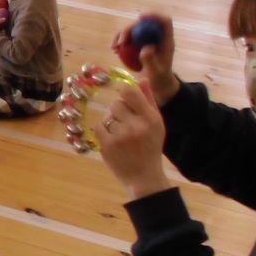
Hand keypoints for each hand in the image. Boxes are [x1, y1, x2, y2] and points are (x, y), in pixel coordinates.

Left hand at [99, 83, 172, 200]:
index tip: (124, 98)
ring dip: (111, 123)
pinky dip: (103, 132)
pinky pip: (98, 127)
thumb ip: (149, 100)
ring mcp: (121, 136)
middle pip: (116, 104)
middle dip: (118, 111)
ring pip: (107, 116)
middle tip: (125, 123)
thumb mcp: (157, 124)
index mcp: (151, 118)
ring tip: (121, 135)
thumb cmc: (150, 147)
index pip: (130, 92)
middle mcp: (137, 125)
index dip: (124, 92)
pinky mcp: (107, 145)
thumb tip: (141, 79)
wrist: (143, 176)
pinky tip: (112, 140)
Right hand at [112, 13, 179, 104]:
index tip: (140, 18)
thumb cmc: (160, 78)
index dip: (154, 16)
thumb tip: (146, 47)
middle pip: (143, 24)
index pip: (164, 22)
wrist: (159, 84)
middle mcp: (157, 37)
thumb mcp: (156, 72)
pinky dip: (120, 42)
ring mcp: (147, 40)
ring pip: (134, 30)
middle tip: (120, 43)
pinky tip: (115, 50)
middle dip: (130, 29)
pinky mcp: (139, 45)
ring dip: (122, 35)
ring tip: (114, 47)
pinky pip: (129, 38)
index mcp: (166, 41)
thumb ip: (151, 60)